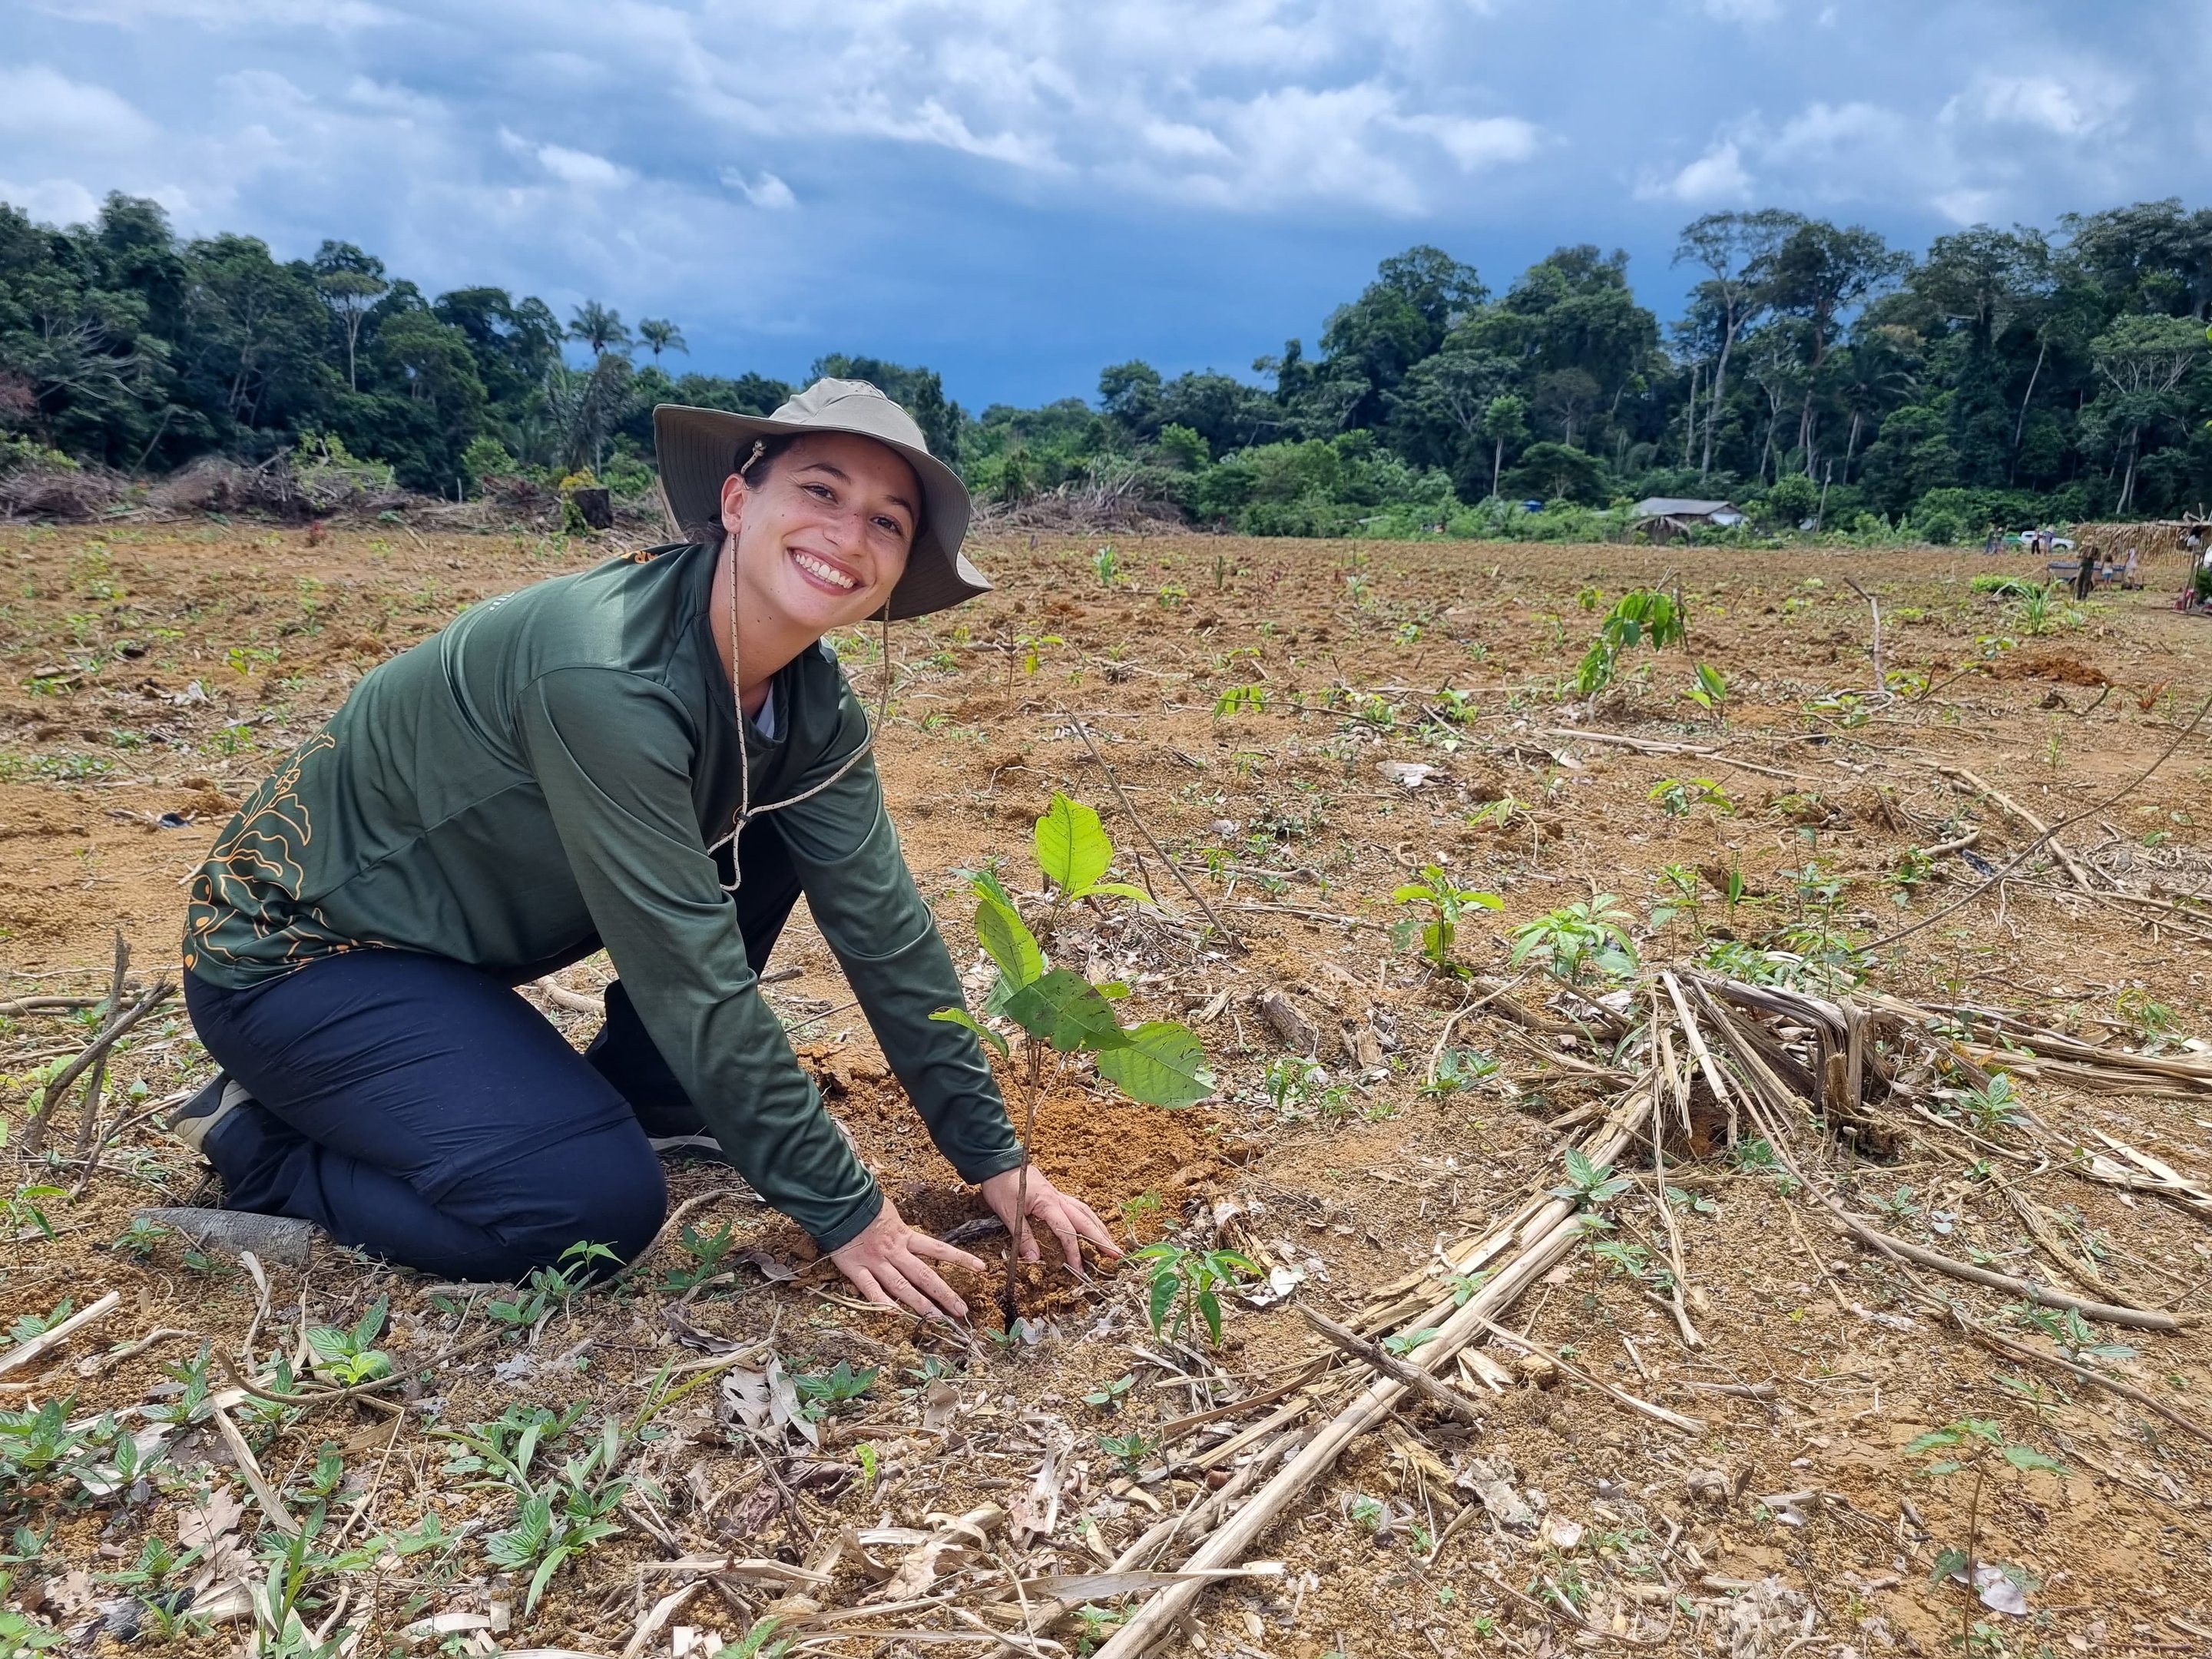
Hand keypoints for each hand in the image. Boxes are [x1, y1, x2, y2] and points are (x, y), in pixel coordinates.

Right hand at [828, 1195, 984, 1319]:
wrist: (839, 1202)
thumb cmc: (864, 1205)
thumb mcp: (890, 1212)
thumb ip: (901, 1228)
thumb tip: (911, 1234)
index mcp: (905, 1236)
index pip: (939, 1249)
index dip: (961, 1258)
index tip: (981, 1268)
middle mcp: (895, 1251)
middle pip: (925, 1275)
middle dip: (945, 1294)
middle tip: (962, 1311)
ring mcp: (876, 1262)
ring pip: (902, 1286)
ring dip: (920, 1304)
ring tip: (938, 1319)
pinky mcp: (856, 1269)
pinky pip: (870, 1289)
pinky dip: (881, 1303)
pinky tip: (894, 1315)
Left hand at [980, 1166, 1122, 1273]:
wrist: (997, 1161)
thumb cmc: (1001, 1184)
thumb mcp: (1008, 1212)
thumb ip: (1023, 1236)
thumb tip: (1035, 1259)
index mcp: (1048, 1203)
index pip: (1066, 1231)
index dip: (1074, 1252)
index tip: (1080, 1269)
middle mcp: (1058, 1198)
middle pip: (1085, 1220)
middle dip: (1102, 1238)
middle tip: (1116, 1254)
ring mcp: (1058, 1195)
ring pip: (1085, 1212)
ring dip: (1099, 1228)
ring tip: (1110, 1241)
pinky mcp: (1054, 1194)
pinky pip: (1077, 1207)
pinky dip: (1088, 1218)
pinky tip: (1091, 1224)